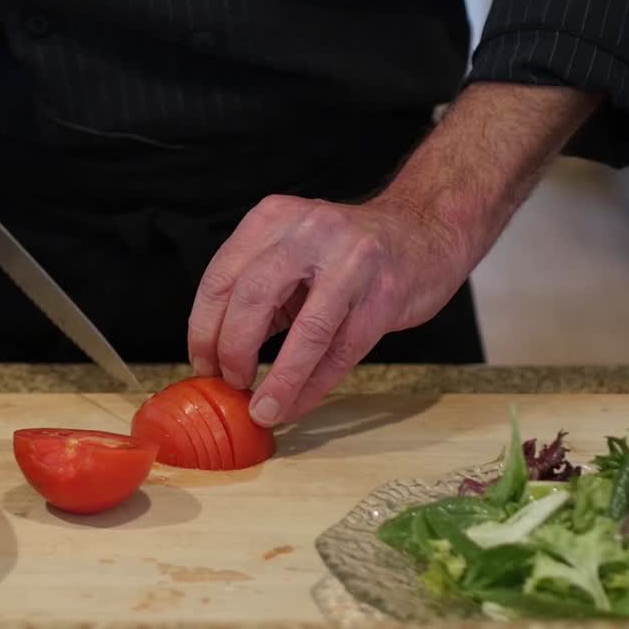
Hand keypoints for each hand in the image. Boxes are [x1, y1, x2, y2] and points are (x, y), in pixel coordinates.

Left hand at [186, 194, 469, 427]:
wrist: (425, 231)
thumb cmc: (347, 254)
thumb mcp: (292, 256)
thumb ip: (258, 296)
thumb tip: (217, 357)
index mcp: (274, 218)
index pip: (221, 277)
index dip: (204, 329)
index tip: (203, 365)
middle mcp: (310, 231)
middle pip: (253, 298)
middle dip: (233, 351)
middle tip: (230, 383)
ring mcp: (353, 261)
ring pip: (306, 331)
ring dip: (279, 380)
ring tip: (264, 409)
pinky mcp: (386, 294)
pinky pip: (342, 351)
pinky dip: (314, 385)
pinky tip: (297, 403)